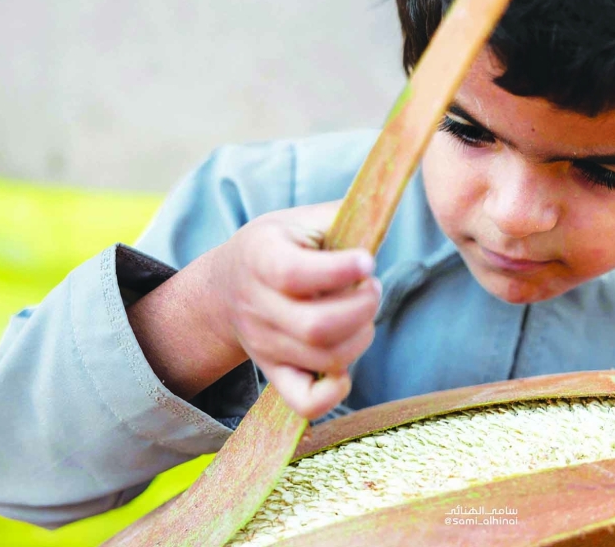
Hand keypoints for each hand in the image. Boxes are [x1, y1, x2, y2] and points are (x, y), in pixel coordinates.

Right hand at [207, 200, 378, 419]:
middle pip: (316, 326)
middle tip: (372, 288)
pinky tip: (346, 367)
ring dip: (360, 337)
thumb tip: (386, 212)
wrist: (229, 285)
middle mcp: (258, 306)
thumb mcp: (301, 219)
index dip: (339, 271)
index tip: (367, 259)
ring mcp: (265, 345)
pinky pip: (304, 402)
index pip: (294, 275)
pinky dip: (333, 393)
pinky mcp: (276, 373)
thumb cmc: (280, 245)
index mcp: (260, 258)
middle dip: (362, 308)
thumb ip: (342, 215)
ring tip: (362, 313)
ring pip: (322, 359)